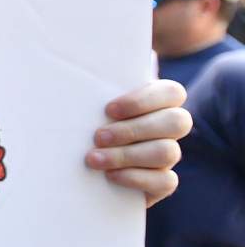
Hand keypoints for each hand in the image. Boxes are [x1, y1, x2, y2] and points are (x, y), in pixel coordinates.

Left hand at [85, 79, 190, 206]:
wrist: (76, 166)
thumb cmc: (82, 124)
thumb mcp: (86, 104)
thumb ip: (91, 90)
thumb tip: (71, 63)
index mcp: (158, 100)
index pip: (172, 93)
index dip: (143, 101)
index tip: (108, 110)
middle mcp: (169, 126)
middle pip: (176, 122)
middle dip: (134, 130)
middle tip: (98, 137)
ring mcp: (168, 154)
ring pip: (168, 152)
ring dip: (127, 155)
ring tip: (93, 159)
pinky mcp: (162, 182)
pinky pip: (165, 182)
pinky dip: (135, 178)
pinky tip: (110, 176)